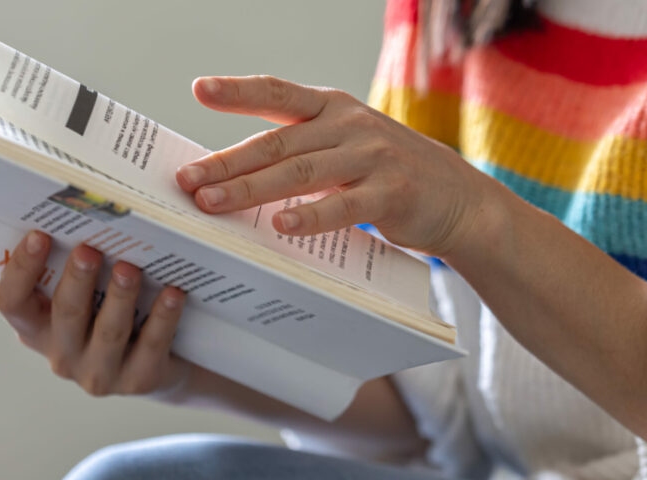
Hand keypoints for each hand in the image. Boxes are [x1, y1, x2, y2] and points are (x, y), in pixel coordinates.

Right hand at [0, 230, 188, 396]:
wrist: (158, 366)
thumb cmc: (110, 314)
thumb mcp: (85, 297)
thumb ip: (72, 265)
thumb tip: (80, 205)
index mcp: (36, 328)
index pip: (10, 301)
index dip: (20, 269)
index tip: (39, 234)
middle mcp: (62, 355)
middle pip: (64, 313)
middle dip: (77, 279)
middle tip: (89, 248)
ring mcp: (100, 374)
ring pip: (109, 331)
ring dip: (120, 296)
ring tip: (130, 267)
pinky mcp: (140, 380)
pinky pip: (152, 345)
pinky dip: (163, 317)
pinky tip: (173, 292)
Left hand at [175, 76, 505, 255]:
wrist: (459, 197)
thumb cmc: (389, 173)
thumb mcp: (348, 144)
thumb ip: (302, 149)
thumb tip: (233, 171)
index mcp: (334, 108)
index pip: (279, 94)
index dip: (239, 92)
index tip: (200, 89)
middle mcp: (350, 125)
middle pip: (278, 142)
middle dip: (228, 162)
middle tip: (188, 180)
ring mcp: (372, 157)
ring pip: (301, 172)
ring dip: (251, 189)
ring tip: (212, 203)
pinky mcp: (391, 194)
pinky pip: (343, 205)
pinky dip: (310, 215)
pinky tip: (280, 224)